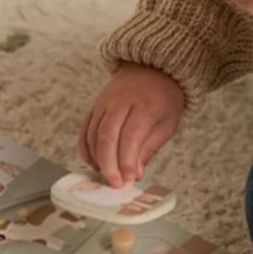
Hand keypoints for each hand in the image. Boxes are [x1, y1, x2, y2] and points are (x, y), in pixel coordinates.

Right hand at [78, 62, 183, 186]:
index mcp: (145, 105)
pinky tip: (95, 164)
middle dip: (109, 164)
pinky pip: (85, 130)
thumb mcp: (167, 123)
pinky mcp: (95, 106)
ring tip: (107, 176)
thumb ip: (149, 148)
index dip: (127, 161)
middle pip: (107, 135)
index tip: (128, 180)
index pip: (131, 136)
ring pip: (93, 134)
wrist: (150, 69)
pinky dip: (86, 150)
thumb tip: (134, 175)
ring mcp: (104, 102)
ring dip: (97, 159)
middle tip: (114, 184)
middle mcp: (121, 102)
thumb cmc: (163, 100)